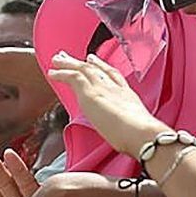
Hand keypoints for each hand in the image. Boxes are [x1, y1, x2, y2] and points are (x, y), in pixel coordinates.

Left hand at [46, 52, 165, 156]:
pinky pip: (73, 76)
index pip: (113, 77)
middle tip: (71, 57)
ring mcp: (102, 88)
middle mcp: (115, 88)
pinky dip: (62, 73)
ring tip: (57, 60)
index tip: (94, 61)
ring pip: (83, 69)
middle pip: (96, 69)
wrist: (140, 132)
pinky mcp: (90, 92)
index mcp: (127, 95)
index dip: (102, 67)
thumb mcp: (138, 128)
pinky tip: (53, 73)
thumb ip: (131, 128)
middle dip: (83, 62)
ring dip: (68, 64)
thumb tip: (128, 138)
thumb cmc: (142, 136)